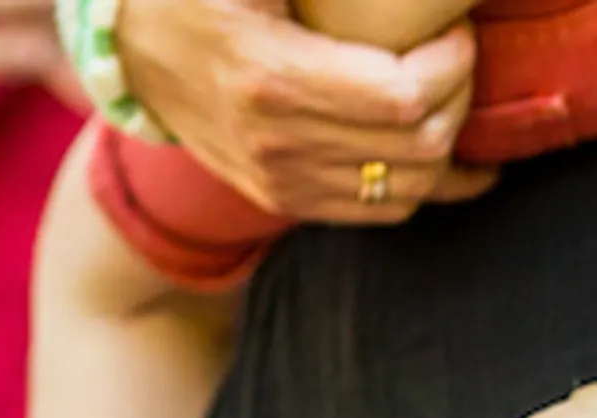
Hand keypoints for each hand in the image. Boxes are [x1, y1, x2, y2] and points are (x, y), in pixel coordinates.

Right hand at [115, 0, 489, 225]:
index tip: (451, 27)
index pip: (404, 96)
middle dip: (459, 95)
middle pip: (418, 144)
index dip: (452, 62)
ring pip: (409, 187)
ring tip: (445, 96)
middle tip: (453, 54)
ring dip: (447, 142)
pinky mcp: (282, 198)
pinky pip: (380, 211)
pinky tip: (441, 152)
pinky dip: (424, 183)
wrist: (137, 48)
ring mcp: (278, 180)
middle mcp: (276, 143)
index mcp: (273, 79)